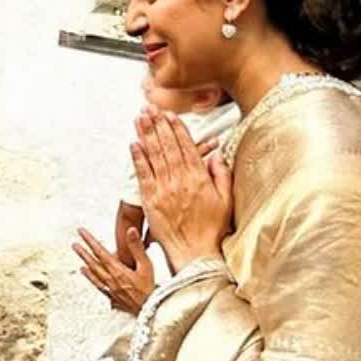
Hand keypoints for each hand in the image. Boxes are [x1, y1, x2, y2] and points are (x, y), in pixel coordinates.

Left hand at [74, 226, 154, 314]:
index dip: (89, 240)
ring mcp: (109, 289)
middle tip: (75, 245)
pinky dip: (90, 277)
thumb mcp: (146, 265)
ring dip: (85, 264)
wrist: (151, 310)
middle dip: (83, 252)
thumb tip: (131, 231)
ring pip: (93, 274)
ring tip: (79, 259)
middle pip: (93, 263)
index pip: (100, 252)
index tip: (81, 232)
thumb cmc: (149, 289)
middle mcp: (110, 279)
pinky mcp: (111, 296)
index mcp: (117, 270)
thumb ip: (137, 247)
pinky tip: (87, 274)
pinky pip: (97, 285)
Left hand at [133, 105, 232, 270]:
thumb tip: (216, 154)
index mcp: (199, 178)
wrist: (195, 253)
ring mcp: (164, 189)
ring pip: (154, 156)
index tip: (170, 115)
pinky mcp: (151, 200)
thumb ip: (222, 175)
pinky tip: (133, 143)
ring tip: (140, 118)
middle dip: (158, 125)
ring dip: (146, 134)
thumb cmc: (212, 229)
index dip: (177, 129)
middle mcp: (180, 180)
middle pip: (167, 146)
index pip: (186, 147)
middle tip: (150, 108)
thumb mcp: (226, 200)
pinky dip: (138, 158)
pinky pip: (143, 174)